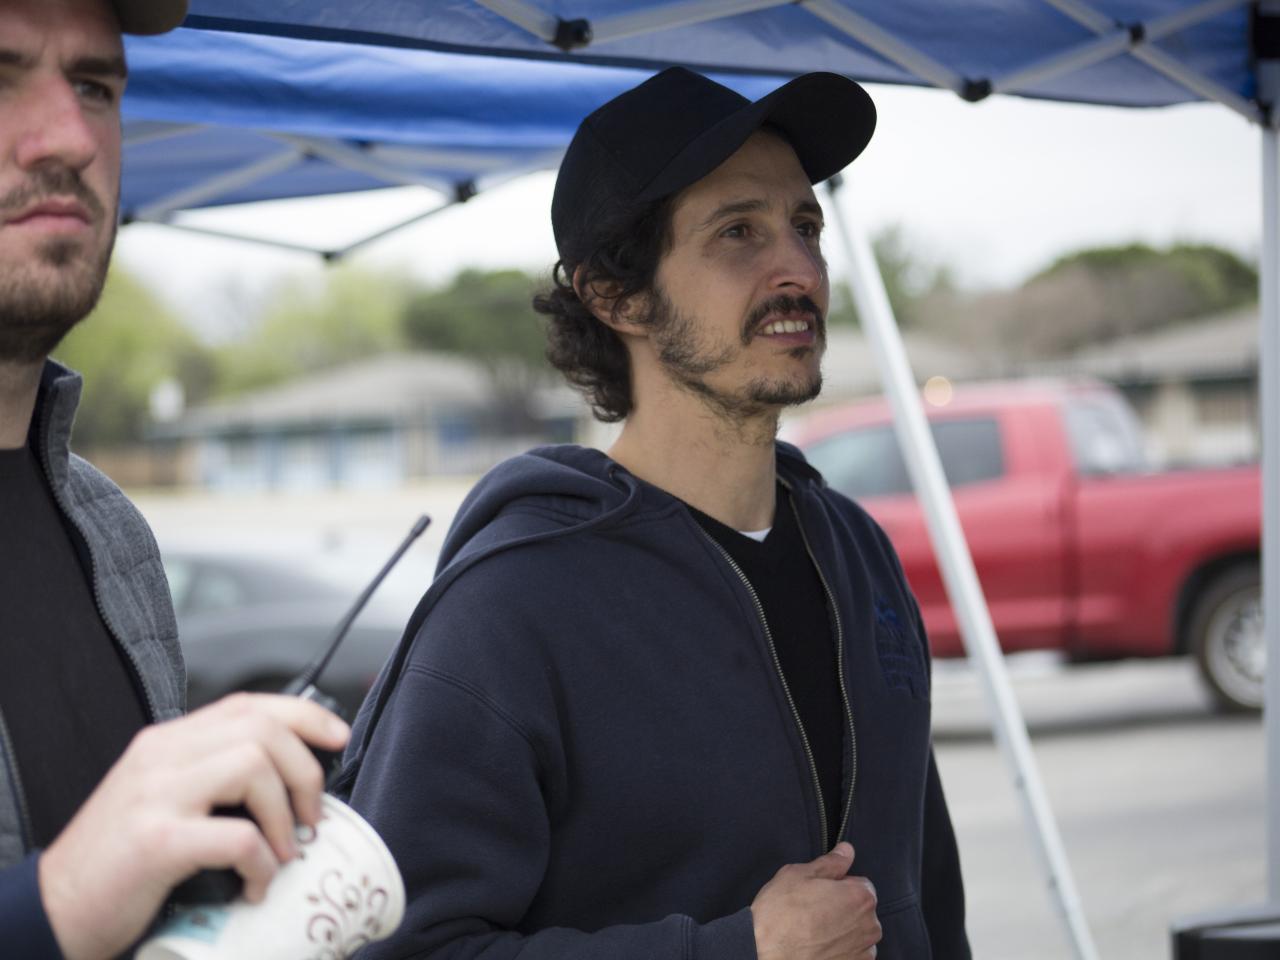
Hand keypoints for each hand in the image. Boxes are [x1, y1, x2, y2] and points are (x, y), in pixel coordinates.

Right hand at [37, 692, 348, 959]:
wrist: (54, 911)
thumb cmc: (118, 863)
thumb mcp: (163, 800)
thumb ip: (211, 776)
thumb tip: (289, 778)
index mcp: (165, 742)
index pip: (247, 705)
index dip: (304, 716)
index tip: (338, 738)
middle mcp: (160, 757)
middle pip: (261, 729)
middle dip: (304, 770)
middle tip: (310, 818)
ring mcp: (155, 796)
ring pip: (254, 766)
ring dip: (284, 814)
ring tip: (282, 853)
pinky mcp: (155, 842)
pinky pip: (237, 835)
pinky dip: (261, 861)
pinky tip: (254, 884)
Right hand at [751, 842, 880, 959]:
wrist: (765, 953)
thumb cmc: (780, 915)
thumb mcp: (799, 875)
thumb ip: (830, 863)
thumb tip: (846, 852)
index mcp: (859, 897)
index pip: (861, 883)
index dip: (839, 885)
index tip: (821, 892)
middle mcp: (868, 926)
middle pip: (862, 909)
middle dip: (843, 908)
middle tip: (814, 910)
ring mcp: (863, 951)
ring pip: (857, 933)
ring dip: (843, 930)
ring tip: (814, 931)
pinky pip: (854, 954)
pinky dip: (841, 950)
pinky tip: (818, 947)